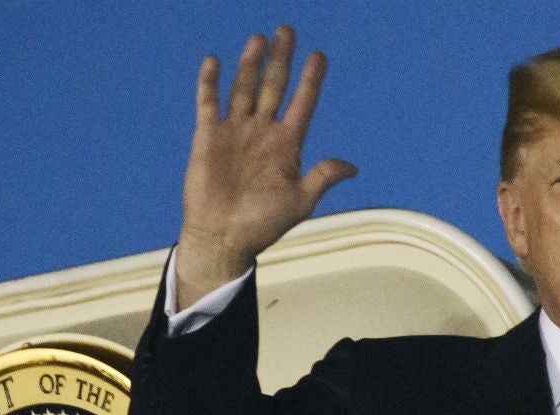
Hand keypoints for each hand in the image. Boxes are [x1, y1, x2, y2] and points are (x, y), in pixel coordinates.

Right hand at [177, 26, 355, 307]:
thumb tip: (351, 167)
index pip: (302, 103)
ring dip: (251, 65)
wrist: (222, 239)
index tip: (320, 56)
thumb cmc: (262, 225)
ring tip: (259, 40)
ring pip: (244, 89)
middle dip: (281, 60)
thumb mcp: (299, 202)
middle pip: (274, 87)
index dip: (311, 80)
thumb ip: (322, 177)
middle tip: (287, 31)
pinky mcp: (208, 137)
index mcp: (286, 146)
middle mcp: (261, 133)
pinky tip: (213, 61)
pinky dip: (209, 83)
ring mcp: (234, 132)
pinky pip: (208, 103)